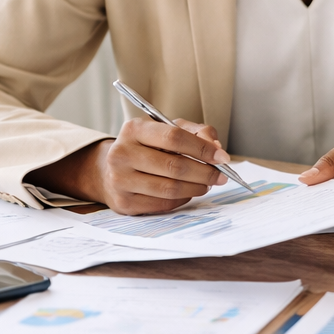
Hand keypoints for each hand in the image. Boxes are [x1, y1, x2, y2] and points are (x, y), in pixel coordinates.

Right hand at [26, 117, 229, 214]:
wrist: (110, 170)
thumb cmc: (148, 147)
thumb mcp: (169, 130)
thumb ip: (197, 132)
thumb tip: (217, 148)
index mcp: (134, 129)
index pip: (174, 137)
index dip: (203, 148)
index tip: (222, 157)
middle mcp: (121, 153)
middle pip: (174, 166)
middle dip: (205, 172)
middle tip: (221, 175)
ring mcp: (120, 180)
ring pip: (170, 188)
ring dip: (196, 188)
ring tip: (207, 184)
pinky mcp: (123, 202)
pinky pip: (162, 204)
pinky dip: (182, 199)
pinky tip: (188, 192)